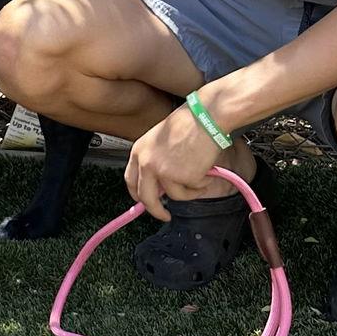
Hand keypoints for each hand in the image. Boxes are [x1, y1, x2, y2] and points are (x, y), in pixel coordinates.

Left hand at [124, 105, 226, 220]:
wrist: (205, 119)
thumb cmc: (188, 125)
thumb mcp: (160, 142)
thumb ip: (155, 162)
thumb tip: (159, 187)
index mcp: (138, 151)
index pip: (130, 181)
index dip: (138, 196)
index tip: (144, 204)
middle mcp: (146, 163)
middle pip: (147, 198)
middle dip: (156, 211)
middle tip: (166, 216)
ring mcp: (162, 171)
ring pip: (175, 196)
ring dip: (189, 190)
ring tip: (199, 171)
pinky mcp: (181, 177)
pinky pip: (193, 191)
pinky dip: (202, 184)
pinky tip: (206, 168)